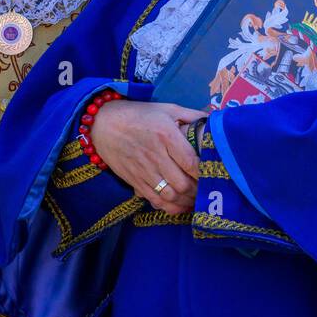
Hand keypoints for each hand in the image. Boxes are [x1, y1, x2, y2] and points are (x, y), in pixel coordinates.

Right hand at [90, 100, 206, 215]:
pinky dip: (169, 207)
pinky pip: (154, 200)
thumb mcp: (167, 109)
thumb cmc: (139, 114)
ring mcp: (143, 171)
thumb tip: (213, 121)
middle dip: (197, 191)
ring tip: (195, 199)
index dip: (204, 173)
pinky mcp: (134, 181)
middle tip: (206, 189)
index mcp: (166, 136)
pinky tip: (179, 205)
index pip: (191, 162)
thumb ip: (191, 115)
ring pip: (169, 196)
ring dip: (185, 202)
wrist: (103, 124)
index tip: (212, 174)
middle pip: (182, 184)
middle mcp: (155, 156)